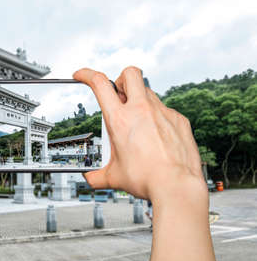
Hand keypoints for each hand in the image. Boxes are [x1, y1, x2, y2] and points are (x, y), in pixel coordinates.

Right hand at [74, 67, 217, 260]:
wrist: (176, 186)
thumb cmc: (147, 179)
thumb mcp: (114, 176)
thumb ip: (97, 176)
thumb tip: (90, 178)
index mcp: (120, 120)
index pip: (99, 83)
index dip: (87, 74)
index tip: (82, 75)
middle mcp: (141, 110)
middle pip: (129, 73)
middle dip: (120, 79)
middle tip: (118, 95)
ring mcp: (162, 113)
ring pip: (148, 92)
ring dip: (139, 100)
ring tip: (138, 123)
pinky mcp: (178, 120)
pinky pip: (165, 110)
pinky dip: (157, 118)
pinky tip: (156, 136)